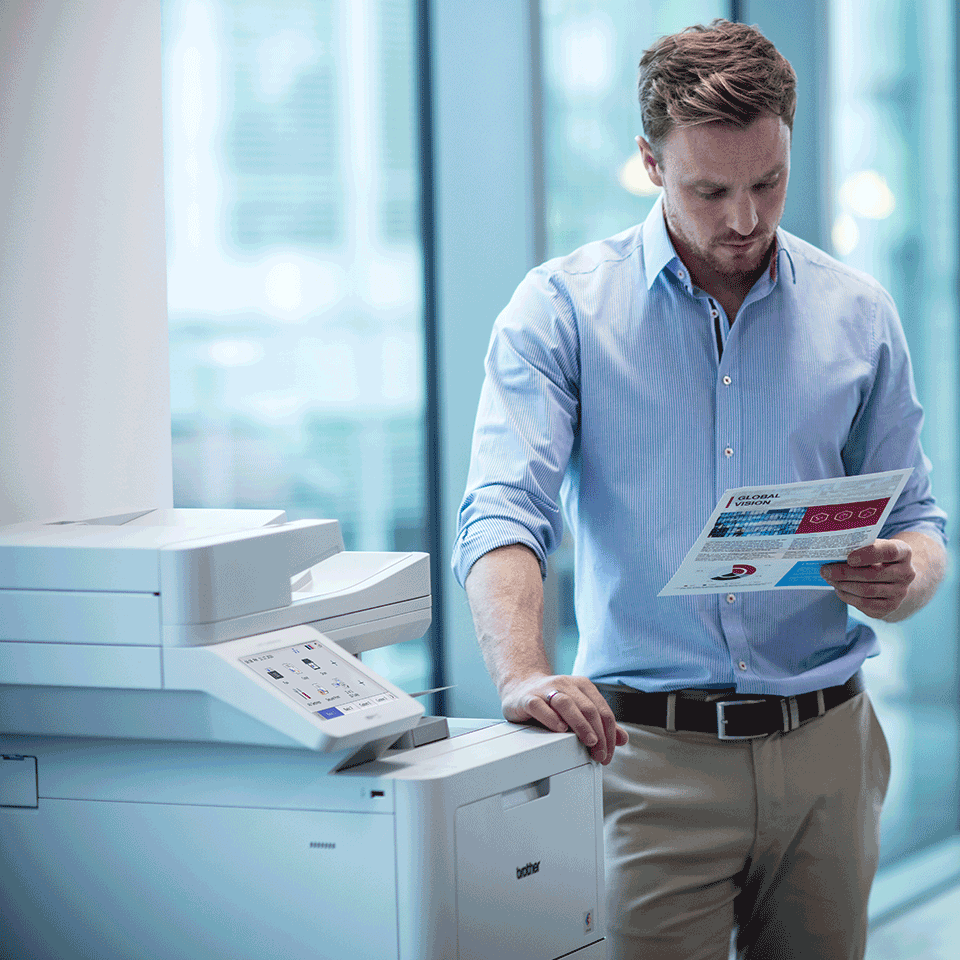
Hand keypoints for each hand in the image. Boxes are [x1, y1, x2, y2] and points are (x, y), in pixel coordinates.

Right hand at [499, 673, 627, 764]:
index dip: (609, 734)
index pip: (602, 710)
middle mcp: (565, 684)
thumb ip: (600, 723)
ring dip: (581, 725)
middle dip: (598, 734)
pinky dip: (551, 718)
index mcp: (582, 686)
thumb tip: (623, 738)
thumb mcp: (578, 709)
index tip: (608, 752)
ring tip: (589, 741)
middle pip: (588, 708)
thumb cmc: (551, 702)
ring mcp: (546, 690)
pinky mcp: (528, 698)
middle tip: (599, 753)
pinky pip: (540, 706)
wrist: (521, 687)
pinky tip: (559, 729)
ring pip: (567, 704)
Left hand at [820, 538, 915, 619]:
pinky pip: (865, 604)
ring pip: (867, 591)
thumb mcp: (873, 546)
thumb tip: (832, 550)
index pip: (889, 552)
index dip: (868, 554)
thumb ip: (859, 546)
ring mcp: (900, 592)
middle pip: (873, 574)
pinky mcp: (890, 606)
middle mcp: (907, 573)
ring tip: (829, 579)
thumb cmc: (877, 556)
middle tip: (825, 570)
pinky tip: (838, 589)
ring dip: (843, 585)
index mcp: (904, 552)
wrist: (893, 577)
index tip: (849, 558)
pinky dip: (847, 597)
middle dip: (845, 573)